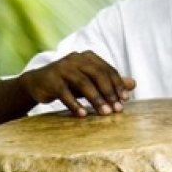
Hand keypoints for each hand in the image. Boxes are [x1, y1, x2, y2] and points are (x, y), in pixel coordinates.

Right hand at [20, 51, 135, 116]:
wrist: (37, 83)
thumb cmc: (69, 82)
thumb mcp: (90, 81)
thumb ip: (110, 82)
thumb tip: (133, 84)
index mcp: (88, 57)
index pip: (107, 70)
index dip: (118, 84)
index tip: (126, 99)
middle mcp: (76, 58)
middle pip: (98, 75)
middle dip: (109, 93)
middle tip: (117, 109)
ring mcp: (62, 68)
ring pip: (83, 83)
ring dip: (96, 99)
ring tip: (105, 113)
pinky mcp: (50, 80)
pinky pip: (65, 93)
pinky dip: (75, 104)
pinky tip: (83, 114)